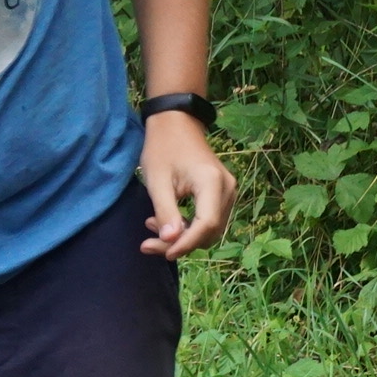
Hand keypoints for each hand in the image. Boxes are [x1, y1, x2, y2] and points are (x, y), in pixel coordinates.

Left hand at [138, 109, 233, 259]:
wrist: (176, 123)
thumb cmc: (163, 148)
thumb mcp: (157, 181)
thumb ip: (165, 211)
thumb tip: (172, 241)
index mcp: (213, 183)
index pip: (206, 225)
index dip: (186, 244)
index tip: (163, 253)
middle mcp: (228, 189)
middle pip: (210, 231)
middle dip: (180, 243)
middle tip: (148, 243)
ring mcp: (228, 191)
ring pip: (209, 229)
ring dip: (182, 235)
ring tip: (152, 226)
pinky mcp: (222, 194)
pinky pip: (208, 219)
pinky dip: (188, 226)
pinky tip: (164, 221)